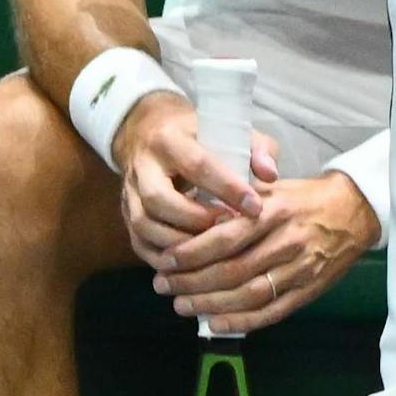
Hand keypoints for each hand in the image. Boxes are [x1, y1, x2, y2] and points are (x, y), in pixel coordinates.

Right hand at [112, 96, 269, 268]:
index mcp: (170, 140)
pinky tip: (193, 264)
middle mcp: (143, 166)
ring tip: (213, 250)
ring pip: (144, 224)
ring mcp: (128, 192)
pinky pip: (139, 242)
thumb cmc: (201, 136)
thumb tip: (270, 175)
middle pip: (159, 199)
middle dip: (196, 219)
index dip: (227, 188)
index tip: (255, 208)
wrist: (149, 134)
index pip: (197, 165)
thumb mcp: (230, 131)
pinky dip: (164, 257)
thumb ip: (256, 148)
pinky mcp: (125, 214)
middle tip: (228, 229)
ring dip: (179, 243)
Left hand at [151, 174, 379, 335]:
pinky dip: (243, 321)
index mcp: (273, 211)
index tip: (166, 261)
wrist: (354, 211)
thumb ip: (236, 198)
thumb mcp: (271, 186)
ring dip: (211, 304)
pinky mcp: (309, 289)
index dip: (192, 253)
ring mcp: (300, 268)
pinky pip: (272, 311)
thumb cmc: (304, 198)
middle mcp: (286, 241)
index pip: (225, 237)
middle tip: (164, 286)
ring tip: (182, 305)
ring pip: (249, 294)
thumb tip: (191, 209)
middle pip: (232, 270)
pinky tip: (217, 323)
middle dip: (192, 282)